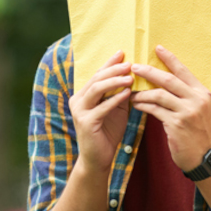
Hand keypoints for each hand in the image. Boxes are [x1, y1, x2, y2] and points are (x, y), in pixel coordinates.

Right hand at [69, 51, 132, 173]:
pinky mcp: (86, 123)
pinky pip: (102, 107)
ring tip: (130, 77)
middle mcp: (78, 100)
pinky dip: (115, 99)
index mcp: (84, 95)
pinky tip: (127, 93)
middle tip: (130, 63)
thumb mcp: (116, 109)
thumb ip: (120, 93)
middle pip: (96, 79)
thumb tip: (132, 75)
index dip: (109, 63)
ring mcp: (79, 111)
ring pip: (96, 90)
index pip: (97, 74)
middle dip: (113, 69)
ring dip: (114, 81)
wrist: (98, 158)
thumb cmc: (108, 132)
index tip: (123, 52)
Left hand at [130, 45, 210, 171]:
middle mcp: (196, 100)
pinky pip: (155, 110)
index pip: (183, 71)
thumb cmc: (196, 131)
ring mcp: (187, 112)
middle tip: (134, 67)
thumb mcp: (197, 109)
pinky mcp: (176, 124)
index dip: (169, 58)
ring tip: (132, 92)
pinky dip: (143, 105)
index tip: (157, 47)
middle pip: (168, 80)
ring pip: (159, 95)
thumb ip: (185, 95)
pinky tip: (136, 104)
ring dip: (142, 93)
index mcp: (202, 93)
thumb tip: (163, 80)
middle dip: (149, 72)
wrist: (203, 156)